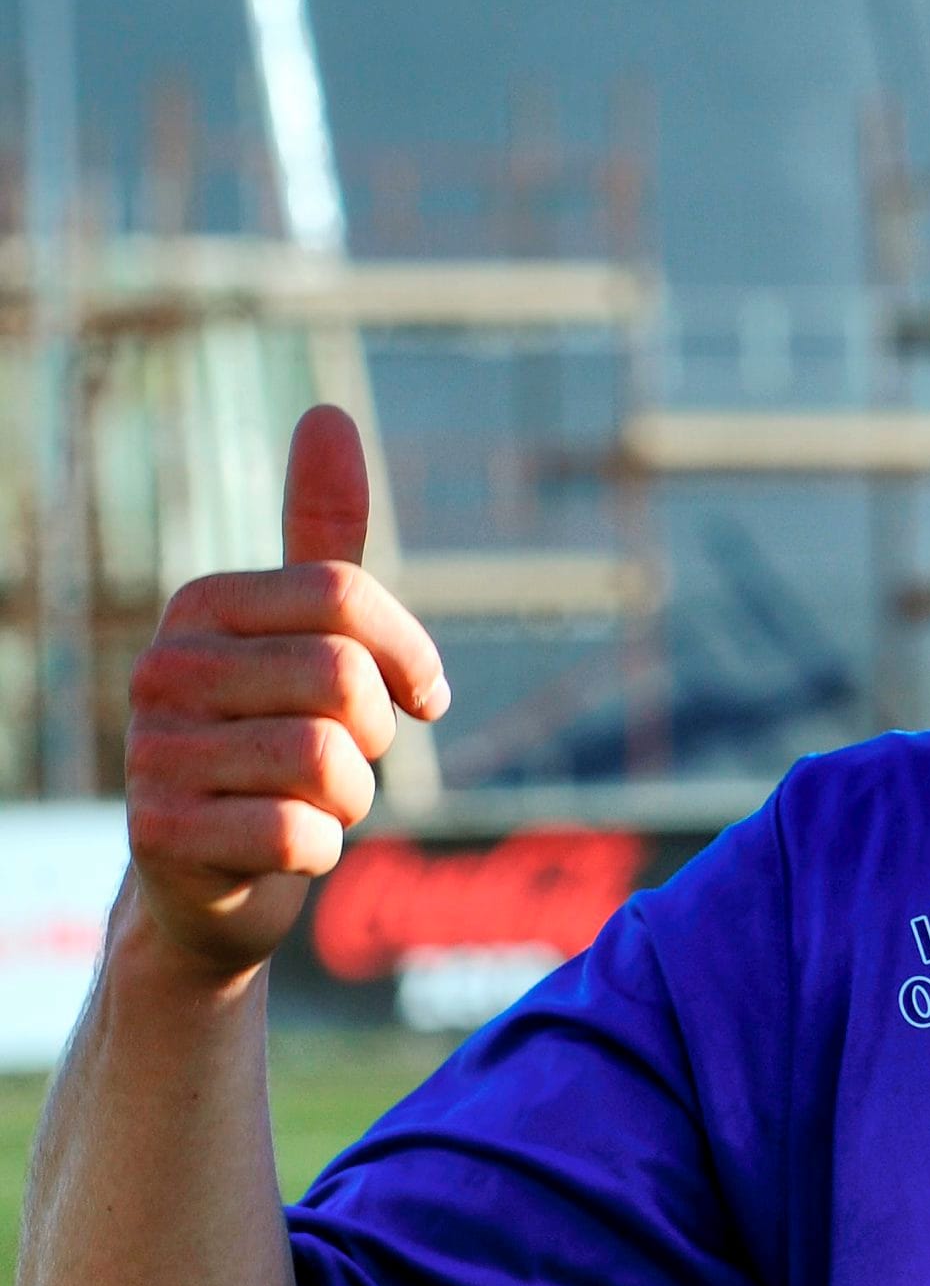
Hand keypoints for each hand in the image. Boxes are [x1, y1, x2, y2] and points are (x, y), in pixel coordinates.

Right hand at [123, 405, 447, 974]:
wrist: (215, 873)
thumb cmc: (277, 737)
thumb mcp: (307, 633)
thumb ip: (324, 532)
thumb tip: (327, 412)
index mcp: (203, 605)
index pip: (345, 596)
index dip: (411, 655)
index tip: (424, 698)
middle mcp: (161, 667)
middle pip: (343, 680)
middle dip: (376, 738)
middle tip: (342, 762)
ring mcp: (149, 752)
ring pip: (329, 763)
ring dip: (352, 800)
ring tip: (314, 805)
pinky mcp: (157, 836)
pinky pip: (299, 834)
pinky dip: (320, 851)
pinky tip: (284, 848)